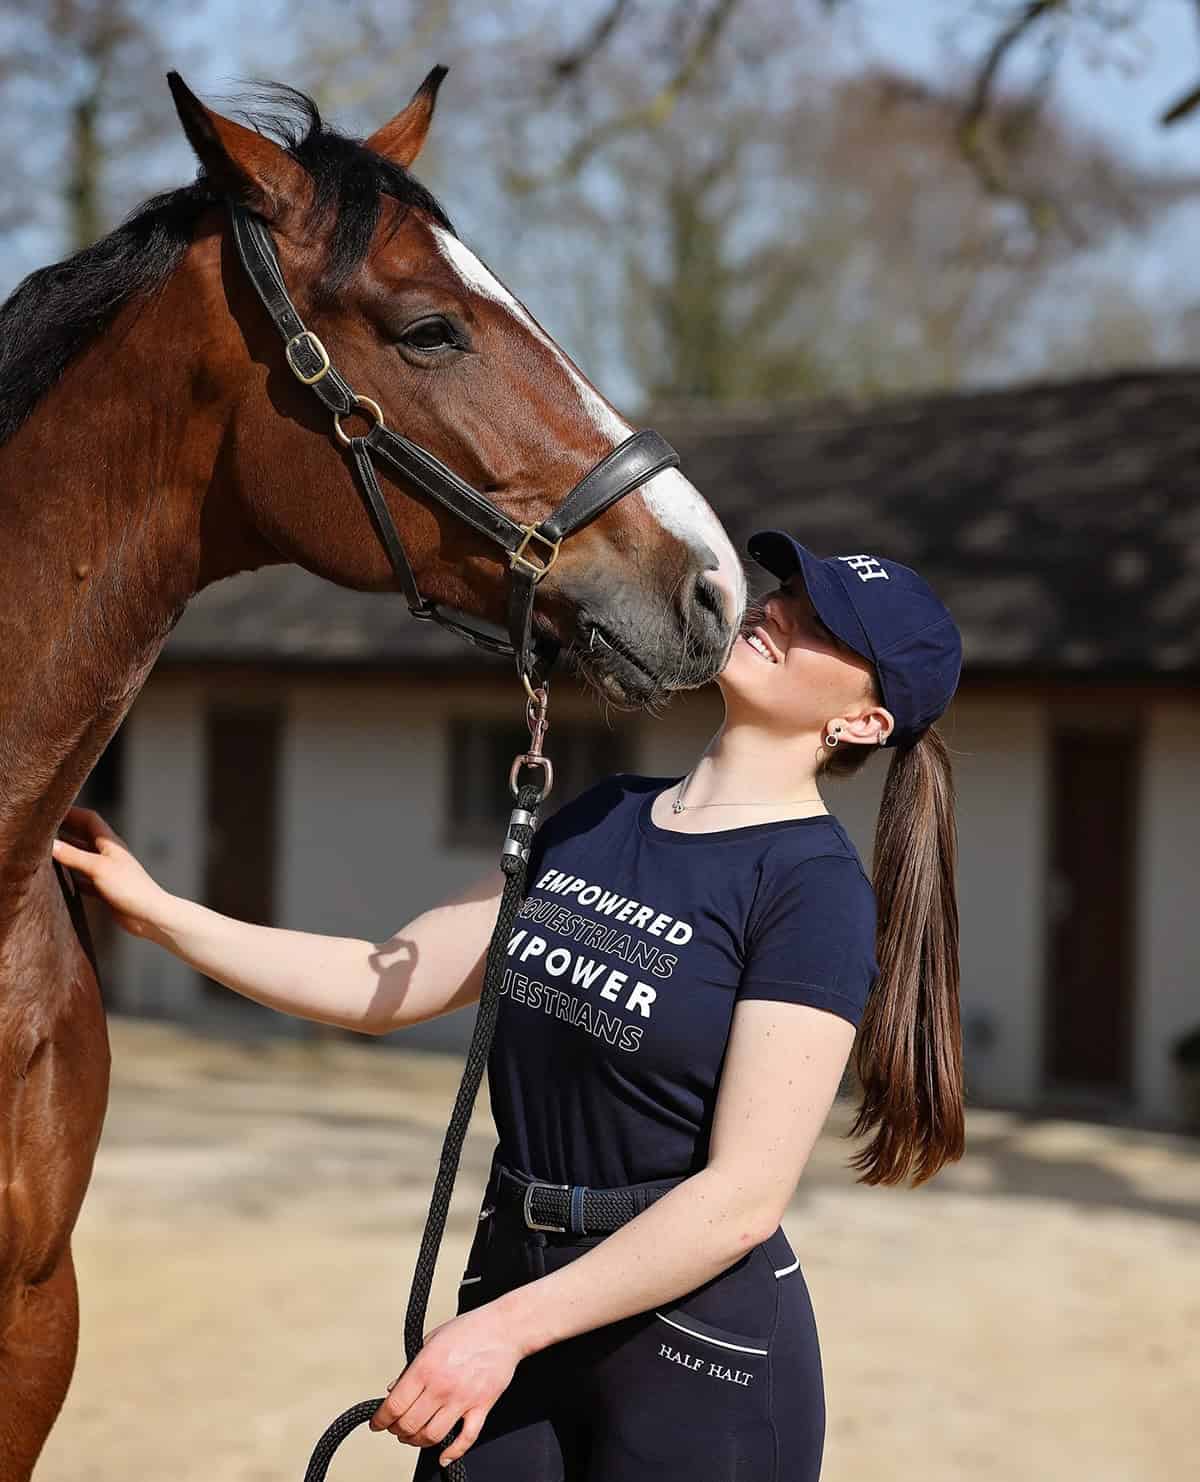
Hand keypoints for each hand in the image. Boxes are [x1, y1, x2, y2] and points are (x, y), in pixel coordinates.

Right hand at [51, 805, 171, 938]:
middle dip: (67, 830)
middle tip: (45, 829)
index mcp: (110, 843)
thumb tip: (50, 844)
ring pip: (83, 858)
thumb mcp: (98, 868)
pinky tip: (60, 880)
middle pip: (85, 836)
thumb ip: (74, 856)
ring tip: (47, 852)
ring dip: (67, 854)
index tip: (53, 811)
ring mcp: (108, 872)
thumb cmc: (128, 887)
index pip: (90, 819)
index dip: (73, 813)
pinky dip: (72, 877)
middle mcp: (109, 854)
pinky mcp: (106, 889)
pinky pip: (85, 879)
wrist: (148, 915)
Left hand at [369, 1304, 525, 1467]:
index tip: (377, 1424)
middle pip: (409, 1425)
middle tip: (395, 1429)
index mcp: (425, 1367)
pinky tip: (443, 1456)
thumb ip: (410, 1366)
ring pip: (432, 1436)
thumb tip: (393, 1388)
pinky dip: (453, 1452)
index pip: (394, 1404)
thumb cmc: (469, 1329)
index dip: (381, 1419)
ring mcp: (463, 1399)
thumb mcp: (431, 1339)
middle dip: (397, 1431)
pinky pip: (466, 1438)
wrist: (504, 1328)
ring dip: (417, 1442)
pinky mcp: (482, 1406)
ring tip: (414, 1437)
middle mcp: (442, 1386)